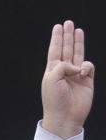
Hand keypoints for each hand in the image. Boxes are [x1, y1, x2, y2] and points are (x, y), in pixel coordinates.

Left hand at [41, 20, 93, 138]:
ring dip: (77, 42)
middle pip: (66, 49)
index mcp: (52, 70)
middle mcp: (64, 71)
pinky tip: (81, 73)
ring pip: (78, 54)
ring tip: (77, 30)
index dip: (56, 38)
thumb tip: (77, 66)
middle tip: (68, 23)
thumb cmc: (54, 100)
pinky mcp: (87, 80)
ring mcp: (75, 75)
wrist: (65, 116)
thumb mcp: (51, 78)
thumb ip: (62, 65)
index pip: (54, 50)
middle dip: (67, 36)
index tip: (57, 27)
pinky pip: (88, 66)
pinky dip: (86, 66)